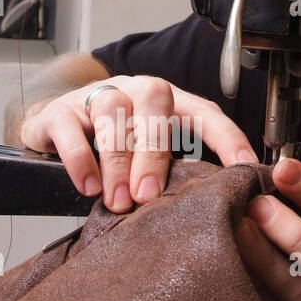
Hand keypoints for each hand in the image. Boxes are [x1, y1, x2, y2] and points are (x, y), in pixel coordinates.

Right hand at [18, 75, 258, 212]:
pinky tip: (88, 187)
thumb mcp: (150, 160)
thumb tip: (218, 210)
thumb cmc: (114, 150)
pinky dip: (79, 158)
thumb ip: (179, 175)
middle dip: (155, 150)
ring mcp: (95, 96)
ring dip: (117, 160)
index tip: (245, 168)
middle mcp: (134, 91)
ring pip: (111, 110)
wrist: (55, 133)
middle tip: (148, 196)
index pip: (204, 112)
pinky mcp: (58, 112)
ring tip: (117, 202)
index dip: (228, 137)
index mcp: (167, 103)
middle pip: (154, 98)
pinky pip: (68, 125)